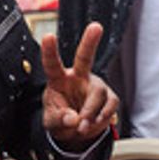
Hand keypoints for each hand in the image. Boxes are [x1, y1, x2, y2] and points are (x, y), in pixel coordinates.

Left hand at [41, 22, 116, 146]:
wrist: (75, 132)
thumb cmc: (60, 118)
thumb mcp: (52, 123)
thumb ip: (59, 119)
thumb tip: (72, 118)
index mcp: (58, 80)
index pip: (52, 64)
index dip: (49, 51)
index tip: (48, 36)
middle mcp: (78, 78)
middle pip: (84, 57)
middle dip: (90, 41)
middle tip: (96, 26)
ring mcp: (94, 86)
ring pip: (97, 93)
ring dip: (90, 112)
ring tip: (82, 126)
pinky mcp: (108, 97)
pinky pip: (110, 104)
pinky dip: (102, 117)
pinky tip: (94, 123)